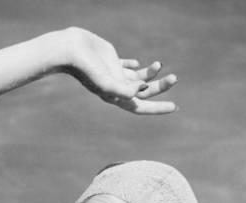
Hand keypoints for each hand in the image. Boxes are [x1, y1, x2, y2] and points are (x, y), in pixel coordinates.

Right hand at [62, 27, 177, 114]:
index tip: (174, 107)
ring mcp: (114, 73)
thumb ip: (124, 88)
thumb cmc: (86, 69)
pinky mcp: (110, 60)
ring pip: (138, 78)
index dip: (157, 108)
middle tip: (174, 78)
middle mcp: (117, 86)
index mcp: (116, 96)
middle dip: (160, 87)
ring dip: (151, 74)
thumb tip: (143, 89)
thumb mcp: (106, 81)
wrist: (70, 51)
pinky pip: (126, 66)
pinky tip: (138, 63)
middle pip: (143, 91)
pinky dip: (134, 66)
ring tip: (160, 64)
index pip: (141, 106)